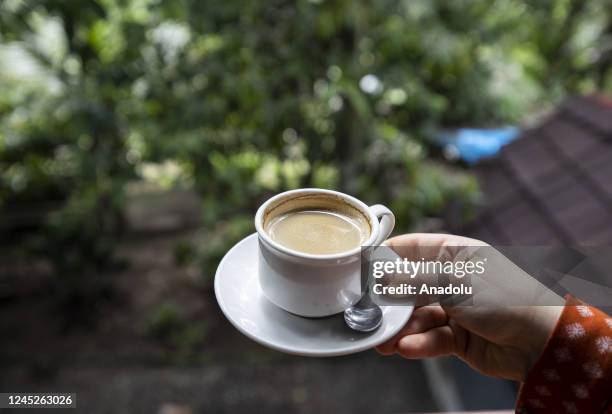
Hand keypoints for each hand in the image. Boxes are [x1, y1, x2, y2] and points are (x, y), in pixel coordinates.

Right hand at [375, 233, 563, 381]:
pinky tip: (406, 347)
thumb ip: (416, 279)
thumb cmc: (506, 299)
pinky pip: (430, 338)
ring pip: (417, 316)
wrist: (542, 344)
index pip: (415, 247)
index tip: (363, 263)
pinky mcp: (457, 337)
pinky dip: (419, 343)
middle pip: (410, 286)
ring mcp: (454, 309)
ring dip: (401, 328)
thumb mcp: (456, 282)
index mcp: (456, 254)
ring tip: (384, 340)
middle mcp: (453, 279)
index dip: (389, 254)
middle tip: (368, 309)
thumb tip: (382, 277)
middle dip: (390, 300)